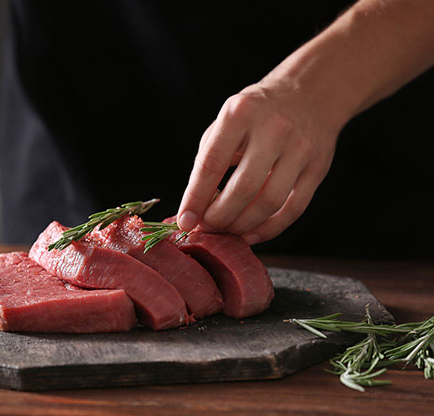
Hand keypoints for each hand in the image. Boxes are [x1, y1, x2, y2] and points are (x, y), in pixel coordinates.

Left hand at [176, 80, 340, 244]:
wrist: (309, 93)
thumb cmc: (255, 115)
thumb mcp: (225, 122)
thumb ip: (208, 160)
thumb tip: (193, 208)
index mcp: (240, 114)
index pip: (212, 163)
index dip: (196, 197)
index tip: (185, 221)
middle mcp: (273, 129)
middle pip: (243, 188)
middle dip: (219, 217)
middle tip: (206, 227)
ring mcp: (299, 148)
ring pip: (269, 202)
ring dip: (242, 225)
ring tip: (226, 231)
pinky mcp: (318, 167)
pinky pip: (293, 209)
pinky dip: (269, 229)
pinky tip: (250, 234)